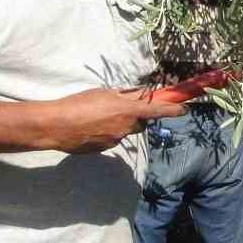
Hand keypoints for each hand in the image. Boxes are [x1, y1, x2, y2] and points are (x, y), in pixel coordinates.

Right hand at [42, 88, 185, 153]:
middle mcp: (125, 127)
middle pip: (140, 122)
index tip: (185, 109)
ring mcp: (115, 140)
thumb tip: (136, 95)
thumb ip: (123, 95)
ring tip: (96, 116)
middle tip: (119, 107)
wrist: (57, 126)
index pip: (157, 111)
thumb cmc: (79, 104)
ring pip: (124, 130)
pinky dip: (106, 132)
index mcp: (127, 110)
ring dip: (118, 123)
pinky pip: (112, 138)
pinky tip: (90, 126)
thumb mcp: (103, 93)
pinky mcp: (105, 149)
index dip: (173, 110)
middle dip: (136, 115)